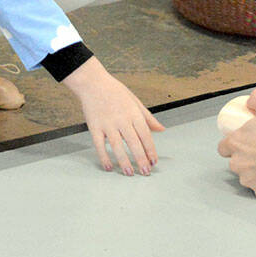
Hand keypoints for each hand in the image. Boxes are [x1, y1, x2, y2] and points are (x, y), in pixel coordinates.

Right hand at [62, 58, 164, 175]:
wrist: (93, 83)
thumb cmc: (116, 92)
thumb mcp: (135, 102)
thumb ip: (148, 118)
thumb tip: (161, 129)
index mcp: (134, 113)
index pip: (145, 135)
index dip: (150, 150)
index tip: (154, 161)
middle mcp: (122, 120)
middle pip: (134, 143)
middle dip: (141, 159)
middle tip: (146, 172)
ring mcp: (108, 124)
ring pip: (117, 146)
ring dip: (124, 161)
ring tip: (130, 173)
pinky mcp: (94, 127)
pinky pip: (99, 145)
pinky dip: (104, 157)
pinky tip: (109, 167)